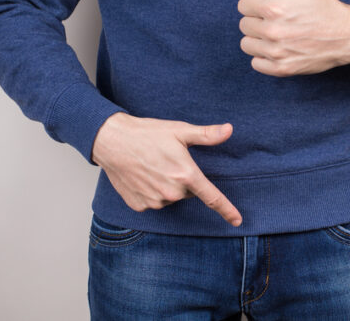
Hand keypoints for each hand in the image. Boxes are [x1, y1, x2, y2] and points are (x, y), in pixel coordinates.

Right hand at [91, 112, 242, 226]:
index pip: (212, 198)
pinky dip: (151, 191)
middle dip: (184, 180)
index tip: (237, 220)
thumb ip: (207, 135)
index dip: (227, 210)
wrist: (112, 141)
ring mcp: (154, 201)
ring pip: (171, 197)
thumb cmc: (146, 134)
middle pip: (188, 192)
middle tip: (169, 161)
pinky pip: (154, 201)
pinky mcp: (140, 205)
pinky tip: (142, 176)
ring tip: (153, 166)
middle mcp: (171, 192)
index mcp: (186, 175)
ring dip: (167, 186)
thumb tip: (229, 130)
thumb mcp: (179, 131)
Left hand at [237, 0, 349, 76]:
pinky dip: (263, 58)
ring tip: (276, 35)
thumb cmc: (324, 7)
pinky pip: (255, 64)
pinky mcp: (281, 69)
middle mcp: (273, 32)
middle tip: (277, 21)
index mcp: (274, 8)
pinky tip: (278, 49)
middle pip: (244, 25)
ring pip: (247, 44)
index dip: (256, 4)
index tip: (271, 7)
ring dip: (258, 40)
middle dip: (257, 21)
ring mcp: (277, 52)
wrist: (346, 36)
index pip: (243, 6)